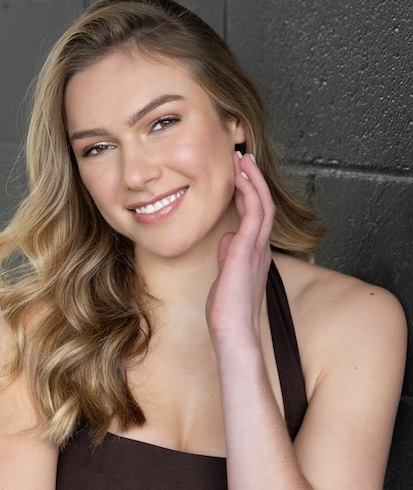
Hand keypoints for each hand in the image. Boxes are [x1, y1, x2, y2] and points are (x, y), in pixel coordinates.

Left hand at [206, 152, 273, 342]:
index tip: (238, 177)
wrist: (232, 330)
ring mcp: (257, 248)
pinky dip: (250, 191)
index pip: (255, 218)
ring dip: (253, 179)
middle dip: (253, 180)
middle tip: (242, 159)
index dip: (247, 195)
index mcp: (255, 255)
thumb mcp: (225, 277)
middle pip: (263, 205)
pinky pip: (255, 212)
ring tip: (242, 158)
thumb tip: (227, 238)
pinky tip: (241, 176)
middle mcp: (261, 248)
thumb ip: (228, 256)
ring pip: (262, 203)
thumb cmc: (227, 311)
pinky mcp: (249, 249)